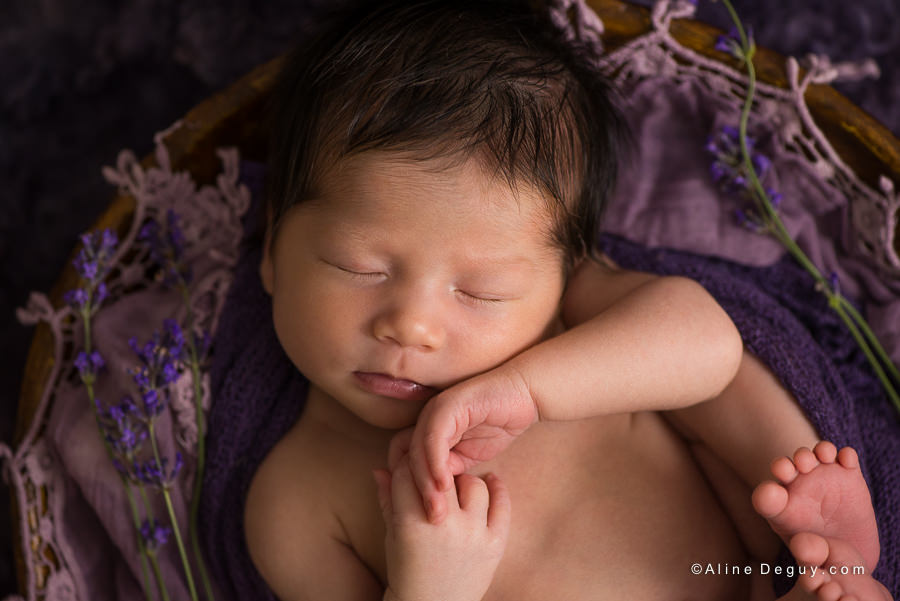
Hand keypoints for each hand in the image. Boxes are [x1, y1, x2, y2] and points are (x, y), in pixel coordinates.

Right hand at [375, 457, 510, 600]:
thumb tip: (380, 468)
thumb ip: (388, 500)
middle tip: (435, 478)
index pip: (408, 474)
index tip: (411, 471)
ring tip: (457, 490)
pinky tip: (491, 481)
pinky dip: (498, 489)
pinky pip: (502, 505)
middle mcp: (445, 526)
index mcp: (412, 524)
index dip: (408, 468)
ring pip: (474, 485)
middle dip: (435, 473)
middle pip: (442, 474)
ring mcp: (473, 535)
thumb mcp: (393, 536)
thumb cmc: (406, 571)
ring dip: (464, 483)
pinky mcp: (494, 545)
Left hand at [388, 365, 536, 522]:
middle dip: (416, 492)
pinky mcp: (448, 405)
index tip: (426, 518)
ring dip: (425, 481)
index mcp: (428, 430)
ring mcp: (434, 410)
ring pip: (418, 450)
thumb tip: (436, 491)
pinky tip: (445, 483)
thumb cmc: (498, 423)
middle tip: (430, 518)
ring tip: (436, 508)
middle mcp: (426, 419)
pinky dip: (436, 462)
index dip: (412, 490)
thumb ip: (451, 468)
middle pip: (407, 459)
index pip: (406, 463)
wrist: (523, 395)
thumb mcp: (470, 454)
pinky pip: (435, 437)